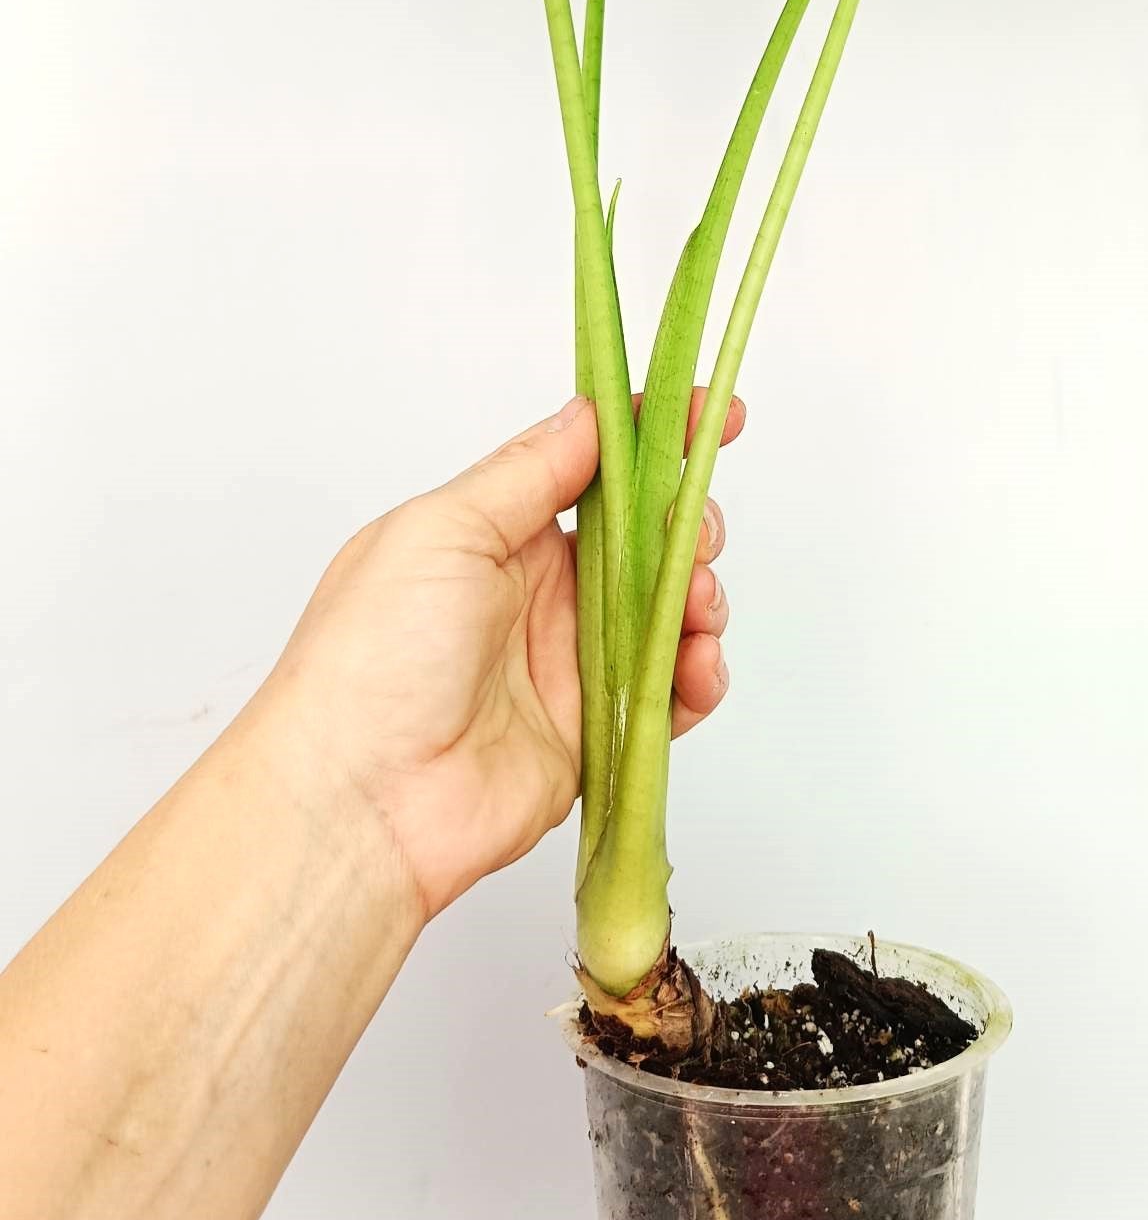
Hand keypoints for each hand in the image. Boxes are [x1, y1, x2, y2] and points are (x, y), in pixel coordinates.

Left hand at [263, 391, 741, 920]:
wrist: (359, 804)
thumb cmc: (371, 660)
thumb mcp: (442, 530)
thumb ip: (528, 472)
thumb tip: (590, 416)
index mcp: (497, 534)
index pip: (591, 468)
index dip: (657, 439)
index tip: (717, 416)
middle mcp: (537, 594)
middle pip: (645, 540)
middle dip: (689, 527)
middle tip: (700, 535)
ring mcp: (568, 664)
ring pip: (667, 613)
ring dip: (699, 599)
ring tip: (698, 610)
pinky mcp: (592, 732)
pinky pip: (667, 694)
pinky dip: (696, 676)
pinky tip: (695, 669)